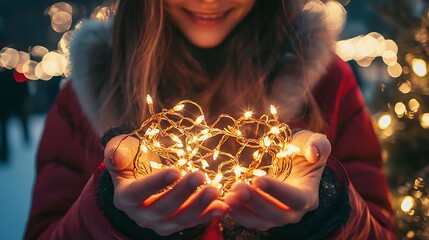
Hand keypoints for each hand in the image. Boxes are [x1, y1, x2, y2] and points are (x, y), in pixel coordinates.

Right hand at [104, 135, 226, 235]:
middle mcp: (140, 215)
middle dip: (183, 192)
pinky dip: (208, 215)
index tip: (175, 171)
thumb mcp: (120, 150)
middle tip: (200, 176)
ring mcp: (158, 223)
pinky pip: (192, 223)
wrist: (140, 175)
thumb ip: (116, 152)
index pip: (138, 193)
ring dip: (199, 206)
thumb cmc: (131, 158)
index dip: (156, 183)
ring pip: (180, 219)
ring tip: (215, 190)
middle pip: (162, 207)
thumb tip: (114, 157)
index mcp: (125, 197)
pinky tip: (222, 206)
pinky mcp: (175, 225)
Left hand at [224, 130, 330, 230]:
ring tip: (227, 199)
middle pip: (275, 213)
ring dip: (242, 212)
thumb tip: (313, 153)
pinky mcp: (261, 216)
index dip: (277, 191)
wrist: (290, 161)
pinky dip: (235, 214)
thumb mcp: (313, 141)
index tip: (258, 179)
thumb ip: (318, 145)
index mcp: (308, 196)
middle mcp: (293, 212)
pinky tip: (222, 203)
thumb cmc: (301, 150)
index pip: (296, 199)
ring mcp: (276, 217)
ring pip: (260, 221)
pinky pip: (248, 220)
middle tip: (237, 188)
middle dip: (255, 202)